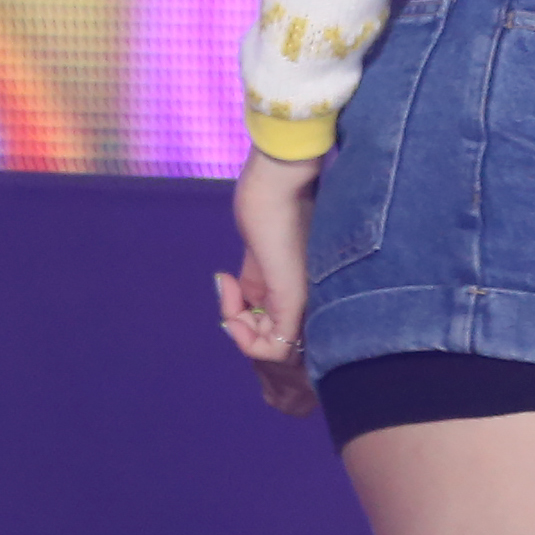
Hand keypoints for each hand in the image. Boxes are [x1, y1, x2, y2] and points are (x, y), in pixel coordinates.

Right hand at [217, 146, 320, 415]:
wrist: (278, 183)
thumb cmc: (269, 209)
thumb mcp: (259, 259)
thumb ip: (257, 286)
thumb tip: (245, 308)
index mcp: (299, 290)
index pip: (279, 333)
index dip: (244, 324)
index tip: (226, 284)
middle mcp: (308, 301)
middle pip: (275, 344)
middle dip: (241, 330)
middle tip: (227, 290)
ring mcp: (304, 304)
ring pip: (273, 352)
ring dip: (239, 331)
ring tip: (230, 289)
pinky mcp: (294, 303)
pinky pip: (274, 351)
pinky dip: (243, 340)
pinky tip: (232, 308)